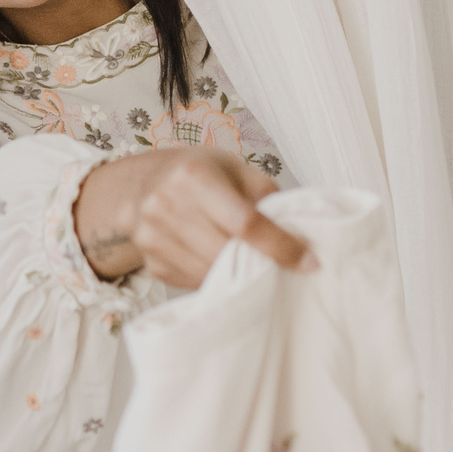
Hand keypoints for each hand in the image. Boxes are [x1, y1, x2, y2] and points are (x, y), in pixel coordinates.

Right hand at [72, 146, 309, 288]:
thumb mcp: (234, 169)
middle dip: (262, 263)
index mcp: (194, 176)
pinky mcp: (153, 264)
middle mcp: (167, 207)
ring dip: (239, 275)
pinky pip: (196, 282)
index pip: (246, 222)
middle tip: (287, 266)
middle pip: (228, 252)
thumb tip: (299, 232)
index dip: (281, 246)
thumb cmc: (199, 173)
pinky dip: (216, 277)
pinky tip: (220, 261)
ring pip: (213, 274)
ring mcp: (154, 239)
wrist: (143, 186)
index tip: (310, 262)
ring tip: (253, 262)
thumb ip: (265, 196)